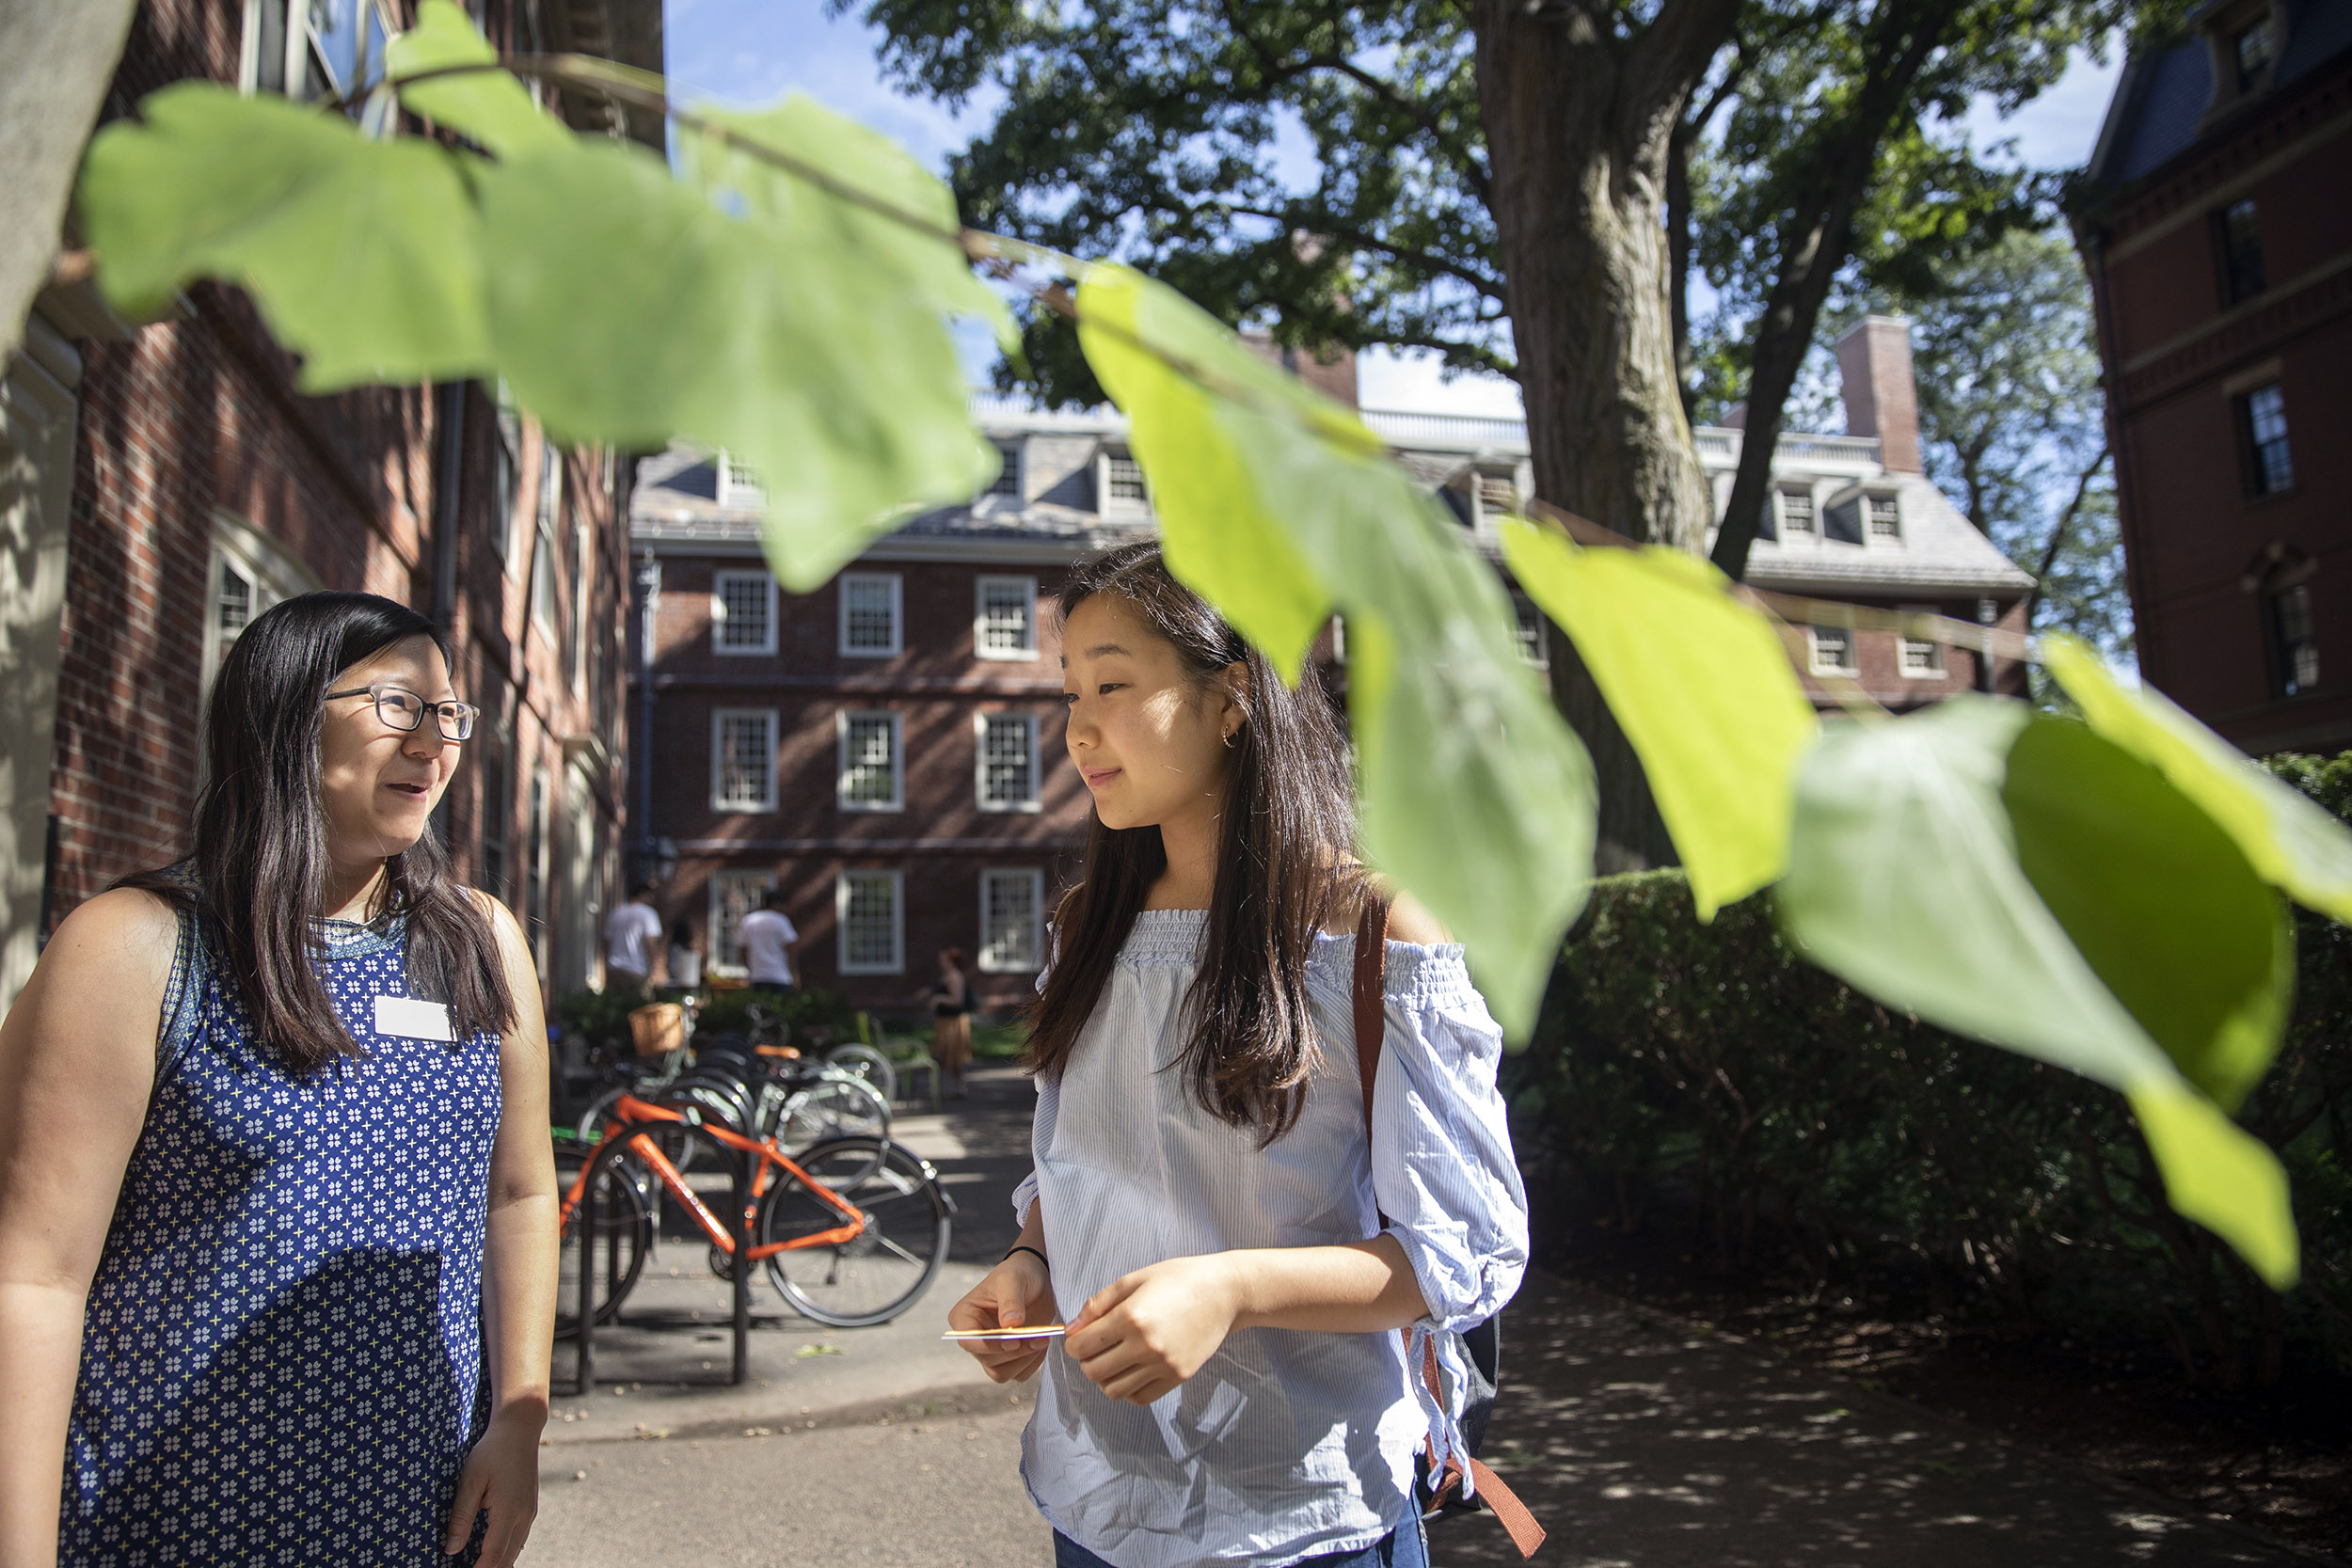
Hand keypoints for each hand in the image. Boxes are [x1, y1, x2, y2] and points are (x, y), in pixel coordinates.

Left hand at [444, 1405, 542, 1564]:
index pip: (493, 1555)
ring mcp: (529, 1512)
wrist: (519, 1430)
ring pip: (515, 1550)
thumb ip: (461, 1517)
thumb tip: (451, 1549)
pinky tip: (491, 1552)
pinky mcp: (529, 1507)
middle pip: (506, 1558)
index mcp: (509, 1511)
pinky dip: (505, 1550)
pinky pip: (518, 1538)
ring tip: (476, 1566)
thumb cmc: (491, 1452)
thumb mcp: (470, 1481)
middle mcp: (524, 1515)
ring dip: (497, 1562)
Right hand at [947, 1251, 1058, 1383]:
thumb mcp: (1012, 1280)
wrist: (1036, 1279)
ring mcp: (991, 1351)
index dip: (989, 1346)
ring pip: (1001, 1373)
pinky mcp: (1008, 1359)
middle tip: (1038, 1337)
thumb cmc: (1018, 1274)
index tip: (1014, 1341)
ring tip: (1042, 1339)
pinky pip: (1018, 1374)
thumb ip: (1011, 1301)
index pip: (968, 1341)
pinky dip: (1032, 1364)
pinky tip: (1041, 1344)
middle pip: (988, 1360)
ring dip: (1024, 1360)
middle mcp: (974, 1338)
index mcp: (964, 1317)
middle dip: (1014, 1352)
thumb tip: (1010, 1324)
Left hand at [1064, 1254, 1242, 1406]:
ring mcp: (1163, 1365)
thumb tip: (1071, 1328)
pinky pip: (1139, 1397)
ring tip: (1113, 1359)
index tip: (1077, 1339)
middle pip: (1094, 1371)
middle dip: (1086, 1361)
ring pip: (1114, 1390)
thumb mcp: (1133, 1280)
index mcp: (1131, 1317)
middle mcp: (1145, 1345)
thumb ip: (1098, 1304)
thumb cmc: (1179, 1279)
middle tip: (1094, 1348)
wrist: (1223, 1293)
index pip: (1082, 1346)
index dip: (1073, 1344)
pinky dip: (1128, 1389)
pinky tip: (1132, 1369)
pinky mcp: (1178, 1377)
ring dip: (1106, 1377)